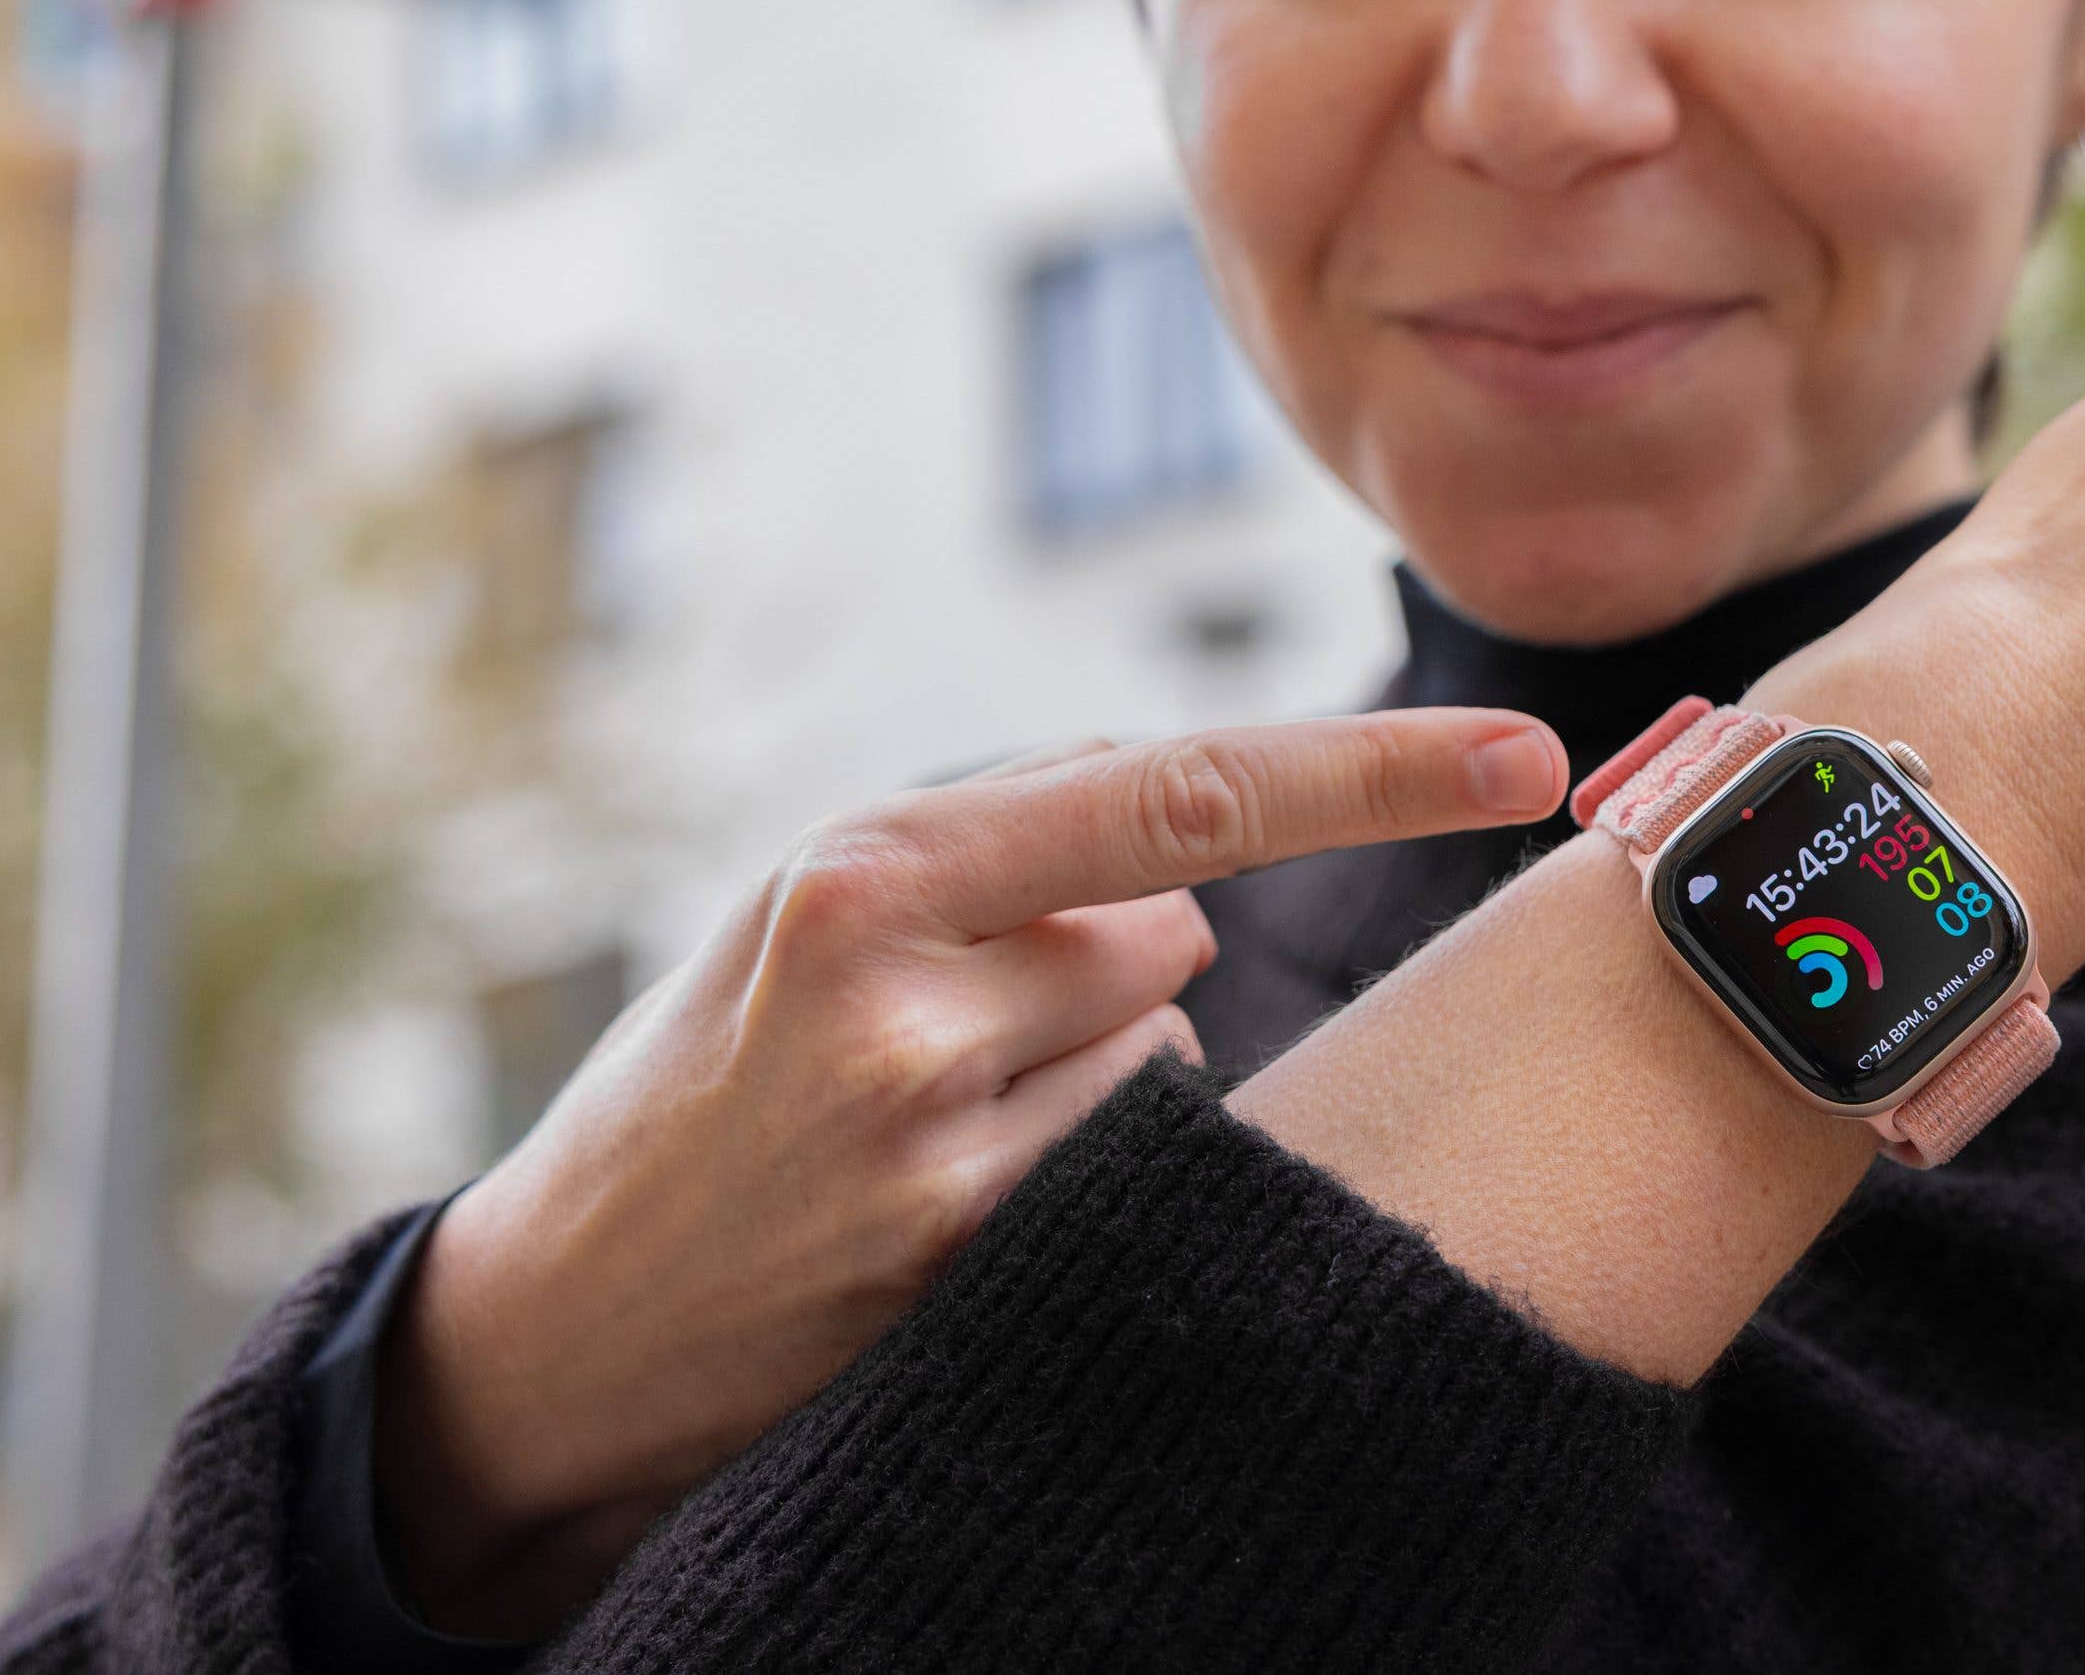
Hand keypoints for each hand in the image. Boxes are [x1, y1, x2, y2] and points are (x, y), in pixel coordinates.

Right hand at [375, 710, 1572, 1635]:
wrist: (553, 1329)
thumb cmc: (702, 1083)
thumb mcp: (796, 910)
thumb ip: (994, 840)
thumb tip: (1200, 806)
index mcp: (861, 868)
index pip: (1181, 791)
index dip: (1376, 770)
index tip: (1532, 754)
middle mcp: (908, 1000)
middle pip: (1176, 926)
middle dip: (1100, 957)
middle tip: (941, 1030)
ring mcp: (945, 1151)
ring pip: (1166, 1051)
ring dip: (1090, 1073)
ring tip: (925, 1127)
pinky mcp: (973, 1271)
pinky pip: (1140, 1165)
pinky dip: (1088, 1168)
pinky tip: (944, 1203)